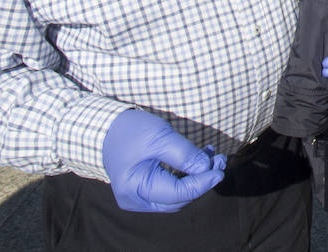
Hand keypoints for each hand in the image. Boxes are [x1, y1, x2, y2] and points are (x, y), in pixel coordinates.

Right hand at [102, 108, 226, 212]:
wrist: (106, 128)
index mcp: (134, 188)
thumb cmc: (130, 130)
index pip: (178, 193)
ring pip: (175, 196)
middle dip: (201, 181)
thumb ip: (185, 154)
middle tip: (220, 160)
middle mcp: (134, 200)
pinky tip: (199, 160)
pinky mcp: (143, 191)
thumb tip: (208, 169)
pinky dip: (185, 176)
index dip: (202, 183)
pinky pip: (169, 189)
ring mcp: (138, 198)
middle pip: (178, 199)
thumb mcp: (160, 137)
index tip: (220, 170)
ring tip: (213, 157)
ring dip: (196, 179)